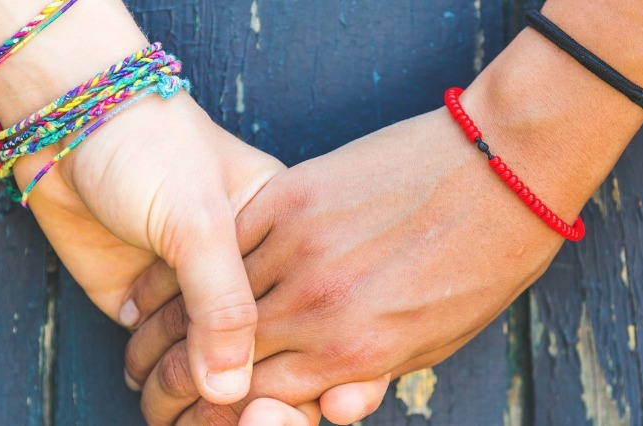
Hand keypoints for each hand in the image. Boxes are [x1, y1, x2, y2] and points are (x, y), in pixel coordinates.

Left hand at [13, 91, 285, 403]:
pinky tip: (157, 403)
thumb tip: (229, 390)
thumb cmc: (149, 147)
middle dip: (252, 407)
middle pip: (272, 365)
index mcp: (290, 244)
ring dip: (199, 409)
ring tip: (176, 413)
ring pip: (218, 379)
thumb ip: (222, 303)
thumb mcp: (199, 218)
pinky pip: (169, 373)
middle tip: (239, 422)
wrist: (68, 123)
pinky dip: (166, 398)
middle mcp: (250, 279)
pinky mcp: (150, 314)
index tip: (291, 413)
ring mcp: (198, 300)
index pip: (318, 326)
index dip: (315, 379)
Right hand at [122, 100, 579, 423]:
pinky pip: (229, 240)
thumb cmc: (482, 262)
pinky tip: (175, 274)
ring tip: (140, 340)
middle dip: (170, 384)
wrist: (502, 167)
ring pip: (210, 298)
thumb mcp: (434, 342)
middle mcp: (316, 306)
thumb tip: (328, 408)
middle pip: (219, 358)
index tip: (183, 418)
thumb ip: (370, 375)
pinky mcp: (292, 197)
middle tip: (144, 391)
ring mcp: (299, 247)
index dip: (210, 414)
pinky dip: (198, 263)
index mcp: (353, 352)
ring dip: (164, 324)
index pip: (256, 397)